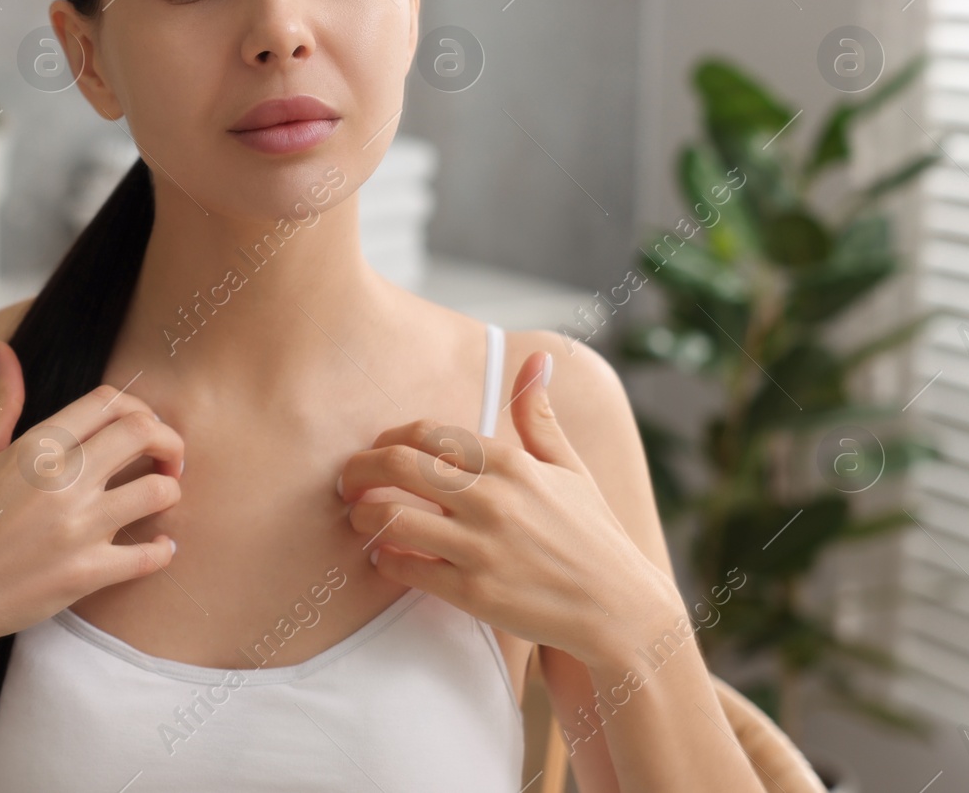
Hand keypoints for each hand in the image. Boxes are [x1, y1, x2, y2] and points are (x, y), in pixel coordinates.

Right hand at [0, 340, 184, 665]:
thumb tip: (4, 351)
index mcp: (35, 447)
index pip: (109, 402)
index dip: (137, 408)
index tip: (141, 427)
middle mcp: (61, 482)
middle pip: (144, 433)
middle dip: (167, 441)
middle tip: (167, 458)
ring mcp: (77, 529)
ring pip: (158, 492)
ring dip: (168, 490)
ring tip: (160, 496)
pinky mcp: (86, 574)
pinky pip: (148, 556)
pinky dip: (162, 551)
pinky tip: (158, 547)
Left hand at [336, 350, 677, 670]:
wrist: (620, 610)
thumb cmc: (593, 536)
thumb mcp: (570, 469)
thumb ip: (540, 416)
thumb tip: (538, 359)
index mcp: (512, 463)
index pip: (426, 433)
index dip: (389, 439)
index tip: (378, 451)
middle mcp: (493, 499)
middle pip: (398, 466)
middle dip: (359, 469)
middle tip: (347, 481)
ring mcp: (481, 547)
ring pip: (391, 518)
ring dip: (363, 516)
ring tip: (360, 519)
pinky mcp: (474, 593)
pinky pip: (406, 568)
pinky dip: (385, 560)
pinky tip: (385, 557)